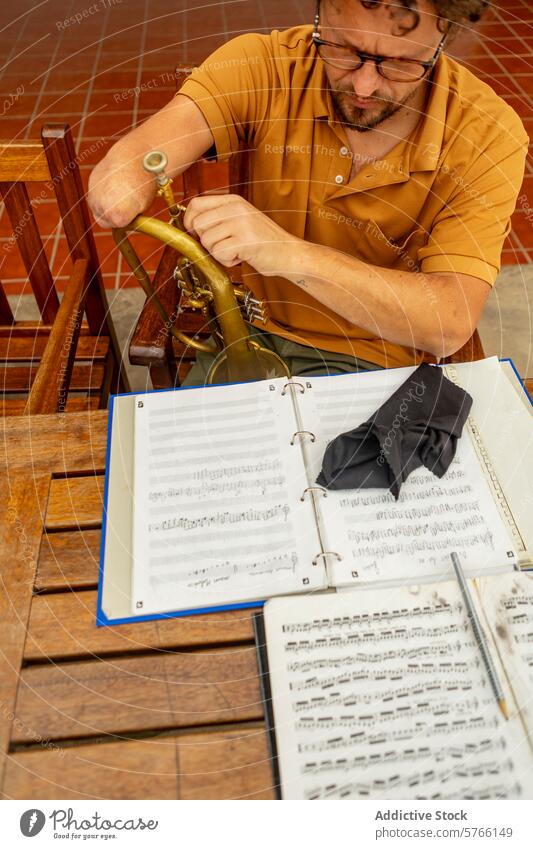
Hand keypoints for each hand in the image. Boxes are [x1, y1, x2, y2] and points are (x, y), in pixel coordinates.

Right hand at [88, 152, 155, 228]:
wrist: (134, 156)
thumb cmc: (142, 182)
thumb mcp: (142, 206)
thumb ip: (130, 218)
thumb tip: (125, 223)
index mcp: (117, 216)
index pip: (119, 227)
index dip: (126, 220)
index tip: (132, 213)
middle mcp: (102, 208)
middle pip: (104, 221)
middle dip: (113, 216)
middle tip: (126, 205)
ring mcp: (94, 194)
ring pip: (97, 208)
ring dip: (106, 205)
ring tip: (120, 192)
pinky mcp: (91, 183)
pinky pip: (95, 194)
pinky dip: (103, 192)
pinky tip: (114, 184)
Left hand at [183, 194, 300, 275]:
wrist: (288, 253)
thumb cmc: (263, 241)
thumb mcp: (241, 219)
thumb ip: (218, 217)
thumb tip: (189, 225)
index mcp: (233, 200)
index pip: (196, 204)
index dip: (189, 221)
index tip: (197, 233)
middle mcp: (236, 208)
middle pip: (197, 224)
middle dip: (205, 241)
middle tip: (221, 246)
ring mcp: (241, 223)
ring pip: (206, 241)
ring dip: (217, 253)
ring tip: (235, 251)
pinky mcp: (245, 241)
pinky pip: (219, 254)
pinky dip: (227, 262)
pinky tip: (240, 257)